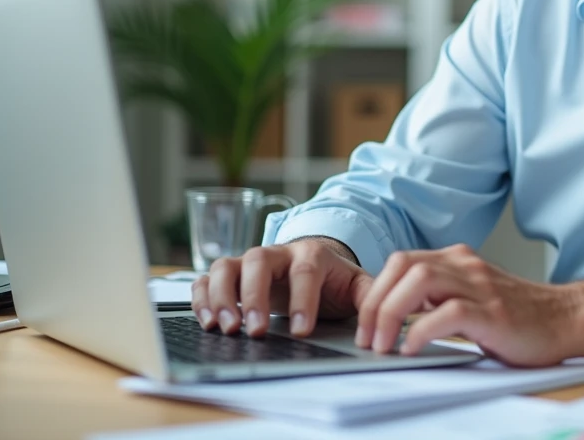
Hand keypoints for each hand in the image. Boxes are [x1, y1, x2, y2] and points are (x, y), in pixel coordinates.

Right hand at [191, 237, 372, 337]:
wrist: (314, 262)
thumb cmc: (334, 279)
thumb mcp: (356, 285)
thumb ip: (369, 295)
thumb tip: (382, 313)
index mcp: (312, 255)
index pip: (305, 272)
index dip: (302, 300)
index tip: (302, 331)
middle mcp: (276, 253)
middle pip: (258, 262)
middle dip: (254, 296)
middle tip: (254, 331)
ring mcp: (249, 261)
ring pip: (226, 266)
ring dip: (221, 297)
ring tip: (226, 329)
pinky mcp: (230, 274)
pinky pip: (206, 278)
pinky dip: (201, 297)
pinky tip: (207, 322)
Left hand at [356, 244, 578, 366]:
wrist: (567, 320)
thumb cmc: (519, 317)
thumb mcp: (472, 298)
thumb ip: (440, 298)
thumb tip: (394, 321)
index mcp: (458, 260)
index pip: (401, 261)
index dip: (374, 291)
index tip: (365, 323)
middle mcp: (466, 266)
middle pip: (403, 265)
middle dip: (375, 302)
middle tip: (367, 337)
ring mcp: (480, 286)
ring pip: (419, 280)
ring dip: (391, 313)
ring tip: (383, 344)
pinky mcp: (493, 313)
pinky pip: (448, 312)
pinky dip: (421, 330)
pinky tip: (413, 348)